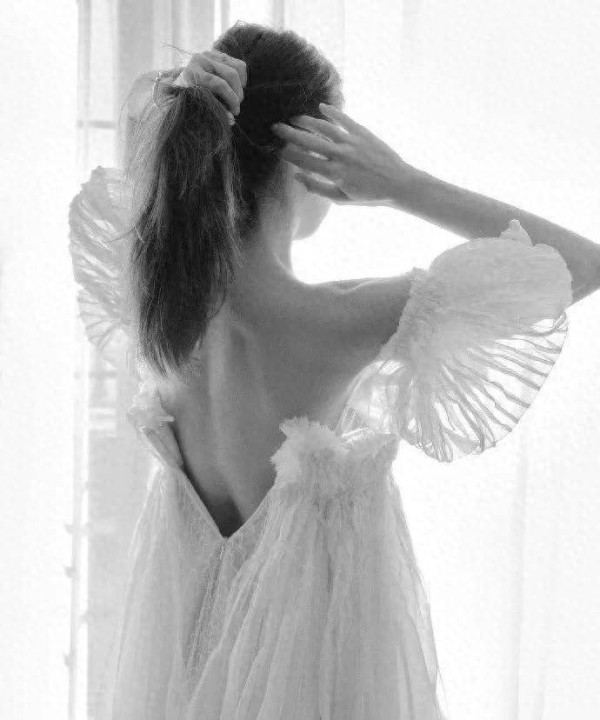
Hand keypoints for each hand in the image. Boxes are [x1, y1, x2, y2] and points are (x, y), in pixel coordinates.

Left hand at [173, 50, 246, 123]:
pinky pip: (238, 64)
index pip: (220, 84)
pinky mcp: (218, 54)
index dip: (231, 99)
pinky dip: (242, 78)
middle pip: (231, 74)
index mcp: (194, 72)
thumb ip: (216, 112)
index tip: (235, 112)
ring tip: (236, 97)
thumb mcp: (199, 107)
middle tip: (236, 106)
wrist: (181, 86)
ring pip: (238, 67)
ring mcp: (211, 54)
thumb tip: (232, 120)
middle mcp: (202, 59)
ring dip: (241, 86)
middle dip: (238, 93)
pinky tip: (236, 88)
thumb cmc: (189, 100)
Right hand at [271, 104, 419, 206]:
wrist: (398, 184)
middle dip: (290, 133)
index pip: (304, 160)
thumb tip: (297, 177)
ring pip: (324, 127)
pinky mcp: (363, 133)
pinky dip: (332, 112)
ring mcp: (352, 142)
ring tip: (295, 118)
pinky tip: (321, 107)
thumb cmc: (370, 196)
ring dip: (307, 121)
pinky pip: (344, 120)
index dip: (289, 154)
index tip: (277, 149)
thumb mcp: (342, 200)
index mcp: (334, 173)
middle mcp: (340, 155)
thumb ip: (318, 188)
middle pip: (309, 141)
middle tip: (276, 127)